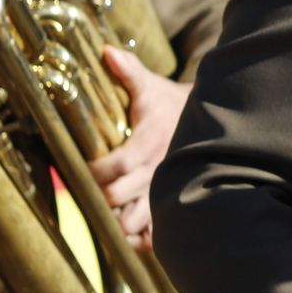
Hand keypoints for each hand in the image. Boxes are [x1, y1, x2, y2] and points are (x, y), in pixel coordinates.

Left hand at [88, 47, 192, 249]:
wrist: (210, 121)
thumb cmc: (171, 105)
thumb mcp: (152, 86)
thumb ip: (129, 72)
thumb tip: (108, 51)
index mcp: (148, 142)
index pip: (113, 167)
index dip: (93, 172)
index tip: (81, 168)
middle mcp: (157, 170)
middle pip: (117, 197)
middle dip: (98, 197)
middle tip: (86, 192)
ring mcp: (167, 190)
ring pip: (134, 222)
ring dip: (114, 222)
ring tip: (103, 214)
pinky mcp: (173, 204)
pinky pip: (155, 235)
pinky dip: (138, 240)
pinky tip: (126, 233)